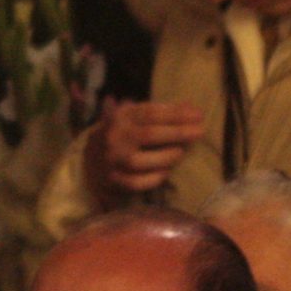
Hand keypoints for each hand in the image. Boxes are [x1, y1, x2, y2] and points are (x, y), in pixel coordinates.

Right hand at [82, 99, 204, 203]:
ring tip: (181, 152)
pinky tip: (166, 172)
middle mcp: (114, 137)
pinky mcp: (114, 180)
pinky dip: (153, 178)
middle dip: (177, 133)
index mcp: (120, 117)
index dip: (176, 114)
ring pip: (140, 161)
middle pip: (148, 134)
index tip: (198, 115)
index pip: (150, 113)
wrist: (91, 160)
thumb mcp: (135, 118)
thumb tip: (191, 108)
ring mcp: (112, 160)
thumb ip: (160, 113)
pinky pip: (136, 183)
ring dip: (165, 156)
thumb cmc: (123, 135)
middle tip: (200, 132)